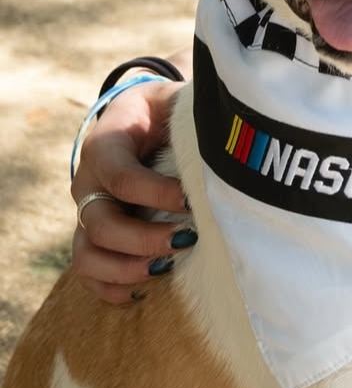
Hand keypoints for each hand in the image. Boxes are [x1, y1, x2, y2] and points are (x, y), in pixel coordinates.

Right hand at [71, 78, 189, 303]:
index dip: (156, 194)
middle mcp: (87, 184)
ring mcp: (87, 214)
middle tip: (188, 239)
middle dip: (144, 239)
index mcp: (104, 146)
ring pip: (87, 257)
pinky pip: (89, 275)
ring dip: (127, 269)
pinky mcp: (92, 238)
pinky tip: (146, 287)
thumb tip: (229, 122)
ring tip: (168, 266)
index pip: (122, 178)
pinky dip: (113, 288)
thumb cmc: (160, 110)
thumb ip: (188, 106)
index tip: (192, 202)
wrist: (135, 120)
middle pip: (100, 224)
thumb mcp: (170, 98)